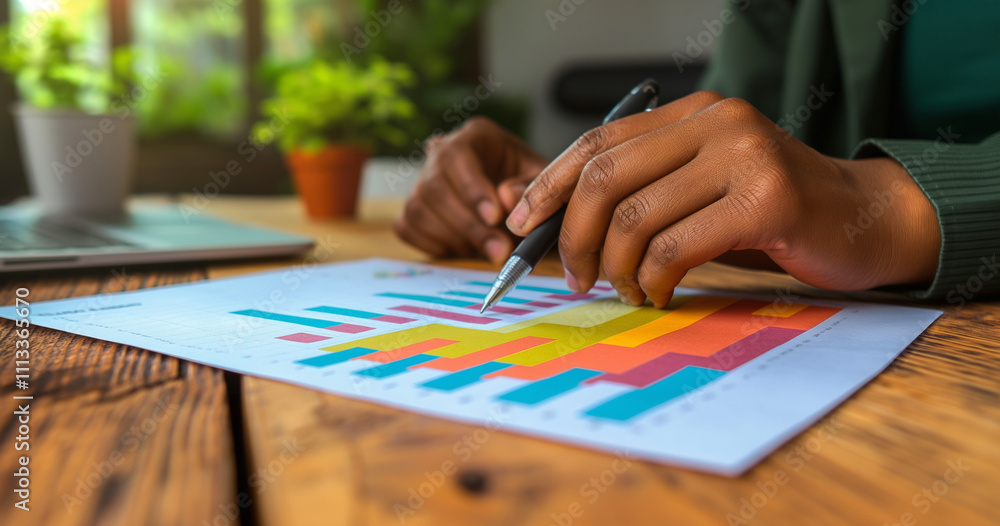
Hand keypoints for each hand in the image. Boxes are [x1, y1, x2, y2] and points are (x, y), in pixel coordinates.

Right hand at [395, 118, 548, 262]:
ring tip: (490, 250)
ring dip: (454, 238)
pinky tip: (466, 248)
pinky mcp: (413, 208)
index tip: (495, 218)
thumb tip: (506, 197)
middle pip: (434, 187)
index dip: (472, 188)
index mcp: (476, 136)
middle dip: (468, 224)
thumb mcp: (543, 181)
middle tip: (500, 251)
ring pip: (417, 209)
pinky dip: (435, 244)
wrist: (520, 201)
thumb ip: (531, 186)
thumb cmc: (533, 185)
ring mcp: (422, 181)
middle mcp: (440, 152)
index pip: (457, 155)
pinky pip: (407, 227)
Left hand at [506, 91, 940, 306]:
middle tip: (572, 277)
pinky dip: (654, 280)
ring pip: (636, 218)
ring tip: (625, 291)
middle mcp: (716, 122)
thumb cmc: (772, 213)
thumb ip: (647, 192)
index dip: (550, 184)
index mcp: (693, 112)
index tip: (523, 224)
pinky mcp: (767, 200)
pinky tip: (658, 294)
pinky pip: (677, 248)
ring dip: (614, 268)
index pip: (598, 142)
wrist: (866, 220)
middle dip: (572, 235)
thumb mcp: (704, 188)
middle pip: (605, 177)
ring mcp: (744, 156)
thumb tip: (561, 226)